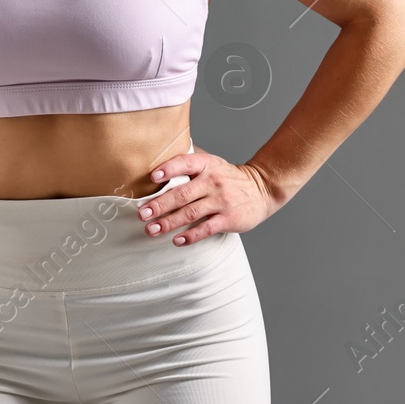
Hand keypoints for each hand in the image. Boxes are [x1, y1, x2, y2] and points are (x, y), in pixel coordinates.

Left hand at [135, 151, 282, 246]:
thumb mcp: (212, 163)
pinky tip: (177, 240)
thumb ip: (189, 163)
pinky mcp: (228, 219)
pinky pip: (206, 228)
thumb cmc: (228, 177)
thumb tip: (157, 164)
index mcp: (206, 165)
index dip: (169, 169)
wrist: (262, 189)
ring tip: (152, 229)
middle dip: (159, 205)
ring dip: (169, 222)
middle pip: (182, 194)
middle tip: (142, 213)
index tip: (153, 177)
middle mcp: (212, 182)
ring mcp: (221, 201)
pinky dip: (190, 235)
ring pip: (190, 213)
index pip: (185, 163)